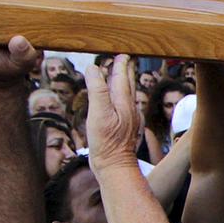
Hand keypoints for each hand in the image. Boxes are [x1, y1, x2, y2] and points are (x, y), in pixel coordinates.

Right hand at [86, 54, 141, 173]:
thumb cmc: (106, 142)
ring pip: (127, 97)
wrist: (115, 167)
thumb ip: (97, 90)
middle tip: (125, 61)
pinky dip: (121, 100)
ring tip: (121, 78)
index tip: (122, 55)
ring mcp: (130, 120)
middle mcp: (130, 109)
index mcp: (123, 102)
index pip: (122, 78)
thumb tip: (94, 68)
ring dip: (124, 85)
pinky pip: (125, 109)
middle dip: (126, 72)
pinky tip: (119, 104)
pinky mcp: (126, 130)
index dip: (121, 65)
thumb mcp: (98, 113)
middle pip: (128, 85)